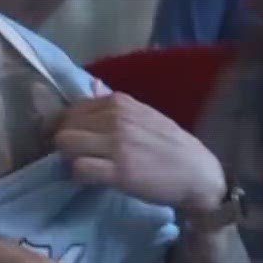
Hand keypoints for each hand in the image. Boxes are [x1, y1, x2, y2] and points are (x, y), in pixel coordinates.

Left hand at [53, 93, 225, 214]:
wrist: (198, 173)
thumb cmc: (168, 145)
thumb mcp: (144, 115)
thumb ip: (114, 103)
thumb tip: (92, 83)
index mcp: (120, 102)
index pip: (73, 109)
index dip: (71, 127)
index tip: (81, 140)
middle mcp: (116, 119)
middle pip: (64, 128)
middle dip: (67, 144)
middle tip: (80, 156)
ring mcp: (117, 144)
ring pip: (65, 144)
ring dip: (70, 158)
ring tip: (87, 165)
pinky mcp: (119, 171)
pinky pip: (79, 168)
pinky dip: (80, 176)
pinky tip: (94, 178)